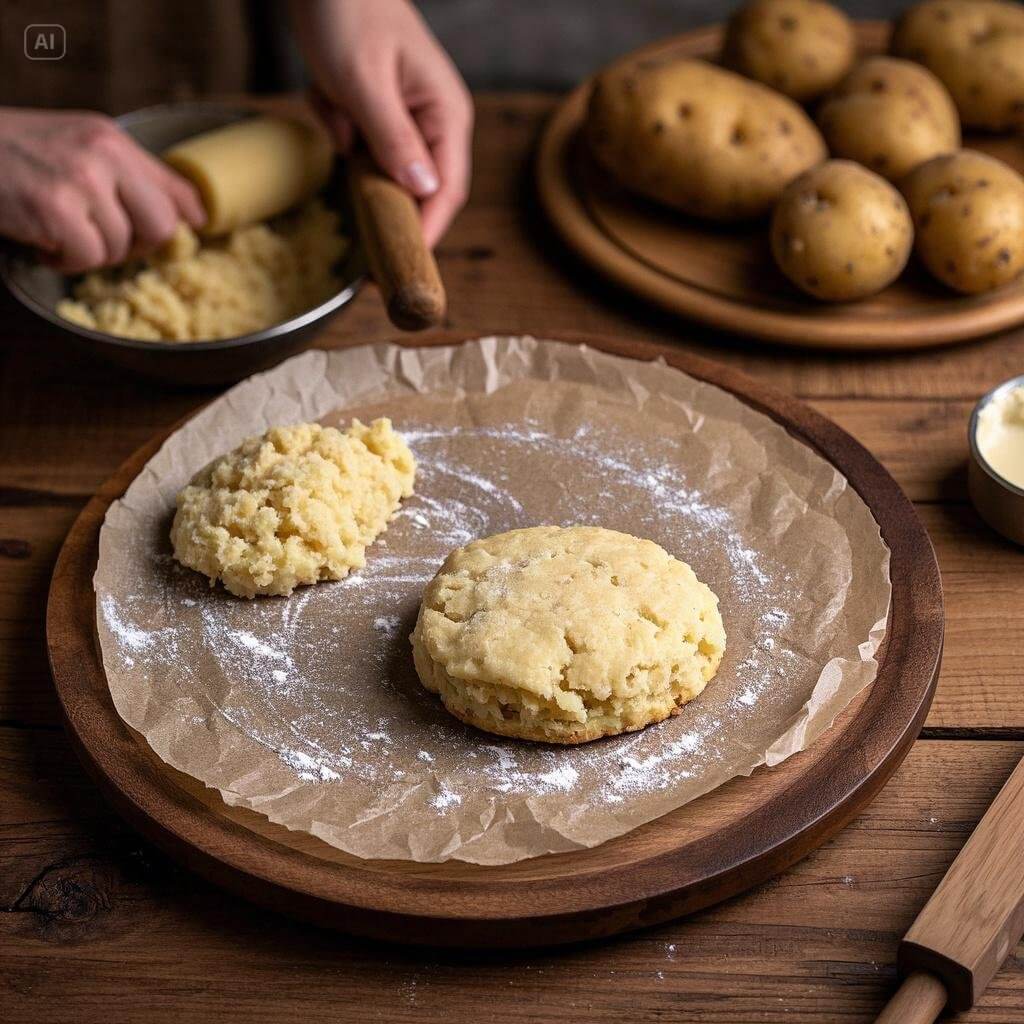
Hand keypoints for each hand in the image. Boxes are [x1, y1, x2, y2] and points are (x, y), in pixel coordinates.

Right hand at [0, 109, 204, 272]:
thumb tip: (188, 216)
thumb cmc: (16, 153)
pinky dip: (65, 262)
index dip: (186, 221)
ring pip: (120, 248)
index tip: (182, 236)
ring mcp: (82, 181)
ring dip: (90, 252)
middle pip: (162, 226)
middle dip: (138, 245)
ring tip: (59, 232)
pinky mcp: (57, 209)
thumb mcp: (78, 145)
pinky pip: (89, 258)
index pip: (179, 189)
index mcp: (114, 139)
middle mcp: (105, 155)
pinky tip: (45, 243)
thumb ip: (126, 174)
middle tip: (105, 240)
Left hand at [292, 0, 472, 247]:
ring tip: (331, 95)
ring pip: (373, 166)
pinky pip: (353, 144)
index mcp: (446, 115)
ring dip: (343, 138)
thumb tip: (423, 191)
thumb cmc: (347, 12)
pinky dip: (333, 120)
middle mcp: (434, 123)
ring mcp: (405, 120)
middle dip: (369, 175)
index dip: (424, 230)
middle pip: (411, 186)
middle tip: (343, 144)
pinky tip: (326, 89)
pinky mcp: (377, 115)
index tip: (397, 264)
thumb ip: (393, 138)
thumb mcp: (365, 80)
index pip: (446, 191)